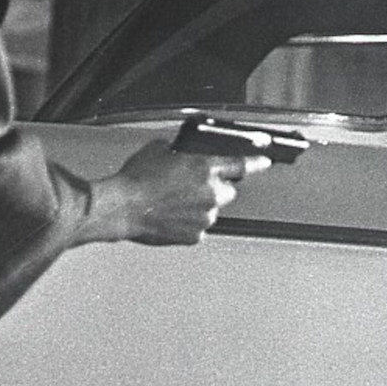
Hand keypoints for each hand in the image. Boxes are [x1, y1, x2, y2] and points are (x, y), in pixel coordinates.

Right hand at [89, 139, 271, 245]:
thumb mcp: (160, 149)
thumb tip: (186, 153)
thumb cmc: (137, 179)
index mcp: (205, 168)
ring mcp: (205, 217)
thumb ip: (182, 152)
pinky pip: (199, 227)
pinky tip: (170, 216)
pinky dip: (189, 222)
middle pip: (228, 191)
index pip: (241, 164)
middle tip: (194, 186)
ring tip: (173, 202)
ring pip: (212, 210)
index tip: (265, 162)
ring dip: (200, 206)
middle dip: (217, 188)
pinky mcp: (195, 235)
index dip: (256, 162)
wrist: (122, 207)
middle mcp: (211, 193)